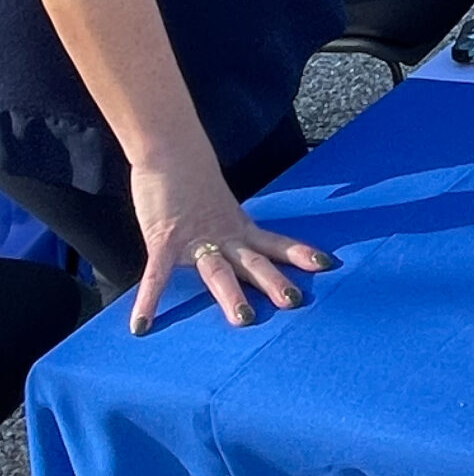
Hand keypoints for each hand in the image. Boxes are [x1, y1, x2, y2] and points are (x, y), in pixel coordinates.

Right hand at [127, 152, 336, 334]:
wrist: (172, 150)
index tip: (327, 264)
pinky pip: (156, 275)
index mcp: (239, 228)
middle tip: (296, 301)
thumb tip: (238, 247)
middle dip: (274, 282)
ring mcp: (195, 239)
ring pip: (217, 271)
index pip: (275, 243)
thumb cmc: (194, 180)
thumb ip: (229, 229)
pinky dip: (149, 299)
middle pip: (254, 262)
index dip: (299, 254)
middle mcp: (223, 235)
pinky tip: (142, 325)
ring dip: (231, 295)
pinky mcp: (164, 240)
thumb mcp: (220, 207)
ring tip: (243, 320)